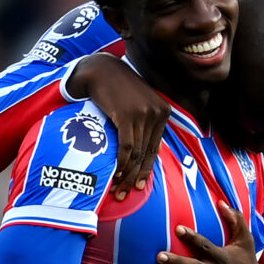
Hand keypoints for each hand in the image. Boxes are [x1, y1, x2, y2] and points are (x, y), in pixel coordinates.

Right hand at [67, 53, 169, 200]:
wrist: (100, 70)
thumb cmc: (117, 88)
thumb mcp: (139, 102)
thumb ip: (147, 124)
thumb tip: (153, 151)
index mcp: (163, 111)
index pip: (155, 148)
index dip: (146, 169)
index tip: (138, 185)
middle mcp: (157, 113)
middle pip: (146, 153)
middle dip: (135, 177)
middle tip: (125, 194)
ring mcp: (143, 114)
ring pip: (136, 153)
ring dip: (126, 174)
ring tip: (116, 188)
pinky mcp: (127, 116)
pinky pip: (126, 147)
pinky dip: (121, 163)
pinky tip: (114, 174)